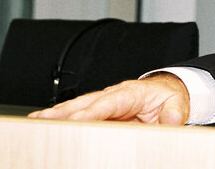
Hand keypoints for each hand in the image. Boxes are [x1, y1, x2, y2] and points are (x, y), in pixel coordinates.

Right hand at [27, 73, 189, 123]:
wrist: (168, 91)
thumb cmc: (169, 96)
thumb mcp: (178, 103)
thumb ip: (175, 112)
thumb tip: (171, 119)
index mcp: (131, 92)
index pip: (109, 102)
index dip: (91, 111)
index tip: (76, 120)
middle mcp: (114, 96)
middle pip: (85, 103)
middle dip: (64, 111)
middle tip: (43, 120)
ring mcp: (105, 103)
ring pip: (77, 107)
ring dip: (57, 114)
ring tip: (36, 121)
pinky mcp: (101, 112)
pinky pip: (79, 114)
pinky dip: (61, 118)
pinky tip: (46, 123)